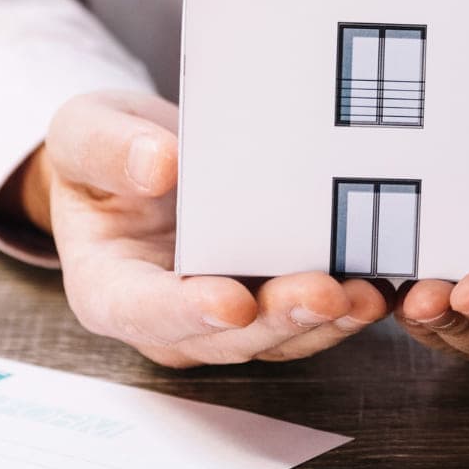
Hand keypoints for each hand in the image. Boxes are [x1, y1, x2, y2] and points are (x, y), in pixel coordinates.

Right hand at [10, 91, 390, 366]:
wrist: (139, 159)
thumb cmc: (106, 152)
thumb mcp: (85, 131)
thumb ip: (109, 150)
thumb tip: (158, 165)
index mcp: (111, 288)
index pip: (146, 310)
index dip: (189, 312)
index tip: (232, 301)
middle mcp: (170, 319)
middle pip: (226, 337)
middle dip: (279, 320)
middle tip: (325, 293)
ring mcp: (223, 316)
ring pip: (277, 337)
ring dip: (325, 322)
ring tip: (366, 295)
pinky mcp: (267, 300)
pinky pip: (308, 316)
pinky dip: (346, 306)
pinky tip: (383, 285)